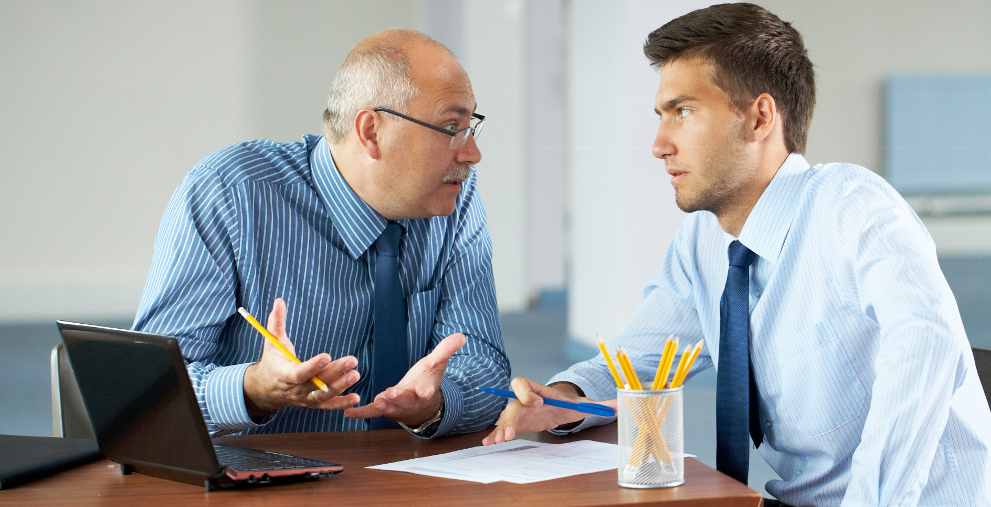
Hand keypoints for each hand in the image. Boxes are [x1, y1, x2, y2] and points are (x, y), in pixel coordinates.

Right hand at [242, 298, 360, 418]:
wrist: (266, 389)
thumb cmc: (272, 361)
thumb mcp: (271, 342)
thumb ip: (276, 322)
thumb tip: (279, 301)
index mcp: (284, 374)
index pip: (299, 373)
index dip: (313, 366)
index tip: (327, 356)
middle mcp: (295, 389)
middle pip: (317, 383)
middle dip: (335, 372)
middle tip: (352, 361)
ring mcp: (305, 398)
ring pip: (324, 395)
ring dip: (341, 386)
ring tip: (356, 374)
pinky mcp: (312, 403)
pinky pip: (327, 405)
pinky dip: (341, 403)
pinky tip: (356, 397)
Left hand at [344, 332, 465, 426]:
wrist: (420, 405)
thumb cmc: (426, 380)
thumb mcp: (436, 364)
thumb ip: (446, 350)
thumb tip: (461, 336)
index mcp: (424, 390)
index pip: (427, 391)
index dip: (426, 391)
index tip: (425, 391)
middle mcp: (410, 401)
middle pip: (405, 400)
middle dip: (398, 397)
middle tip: (390, 394)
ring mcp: (396, 407)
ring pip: (389, 407)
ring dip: (382, 405)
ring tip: (376, 401)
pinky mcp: (383, 409)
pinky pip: (371, 412)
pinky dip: (360, 413)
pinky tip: (349, 412)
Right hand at [481, 378, 615, 445]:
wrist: (558, 406)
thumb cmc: (568, 402)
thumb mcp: (583, 402)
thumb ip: (599, 403)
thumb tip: (620, 404)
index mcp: (538, 390)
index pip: (524, 383)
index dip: (528, 392)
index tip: (539, 402)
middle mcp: (525, 399)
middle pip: (512, 403)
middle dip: (511, 416)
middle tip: (512, 432)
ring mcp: (518, 411)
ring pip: (504, 417)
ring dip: (501, 428)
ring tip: (499, 440)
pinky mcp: (515, 423)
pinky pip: (502, 428)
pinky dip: (495, 434)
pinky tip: (489, 443)